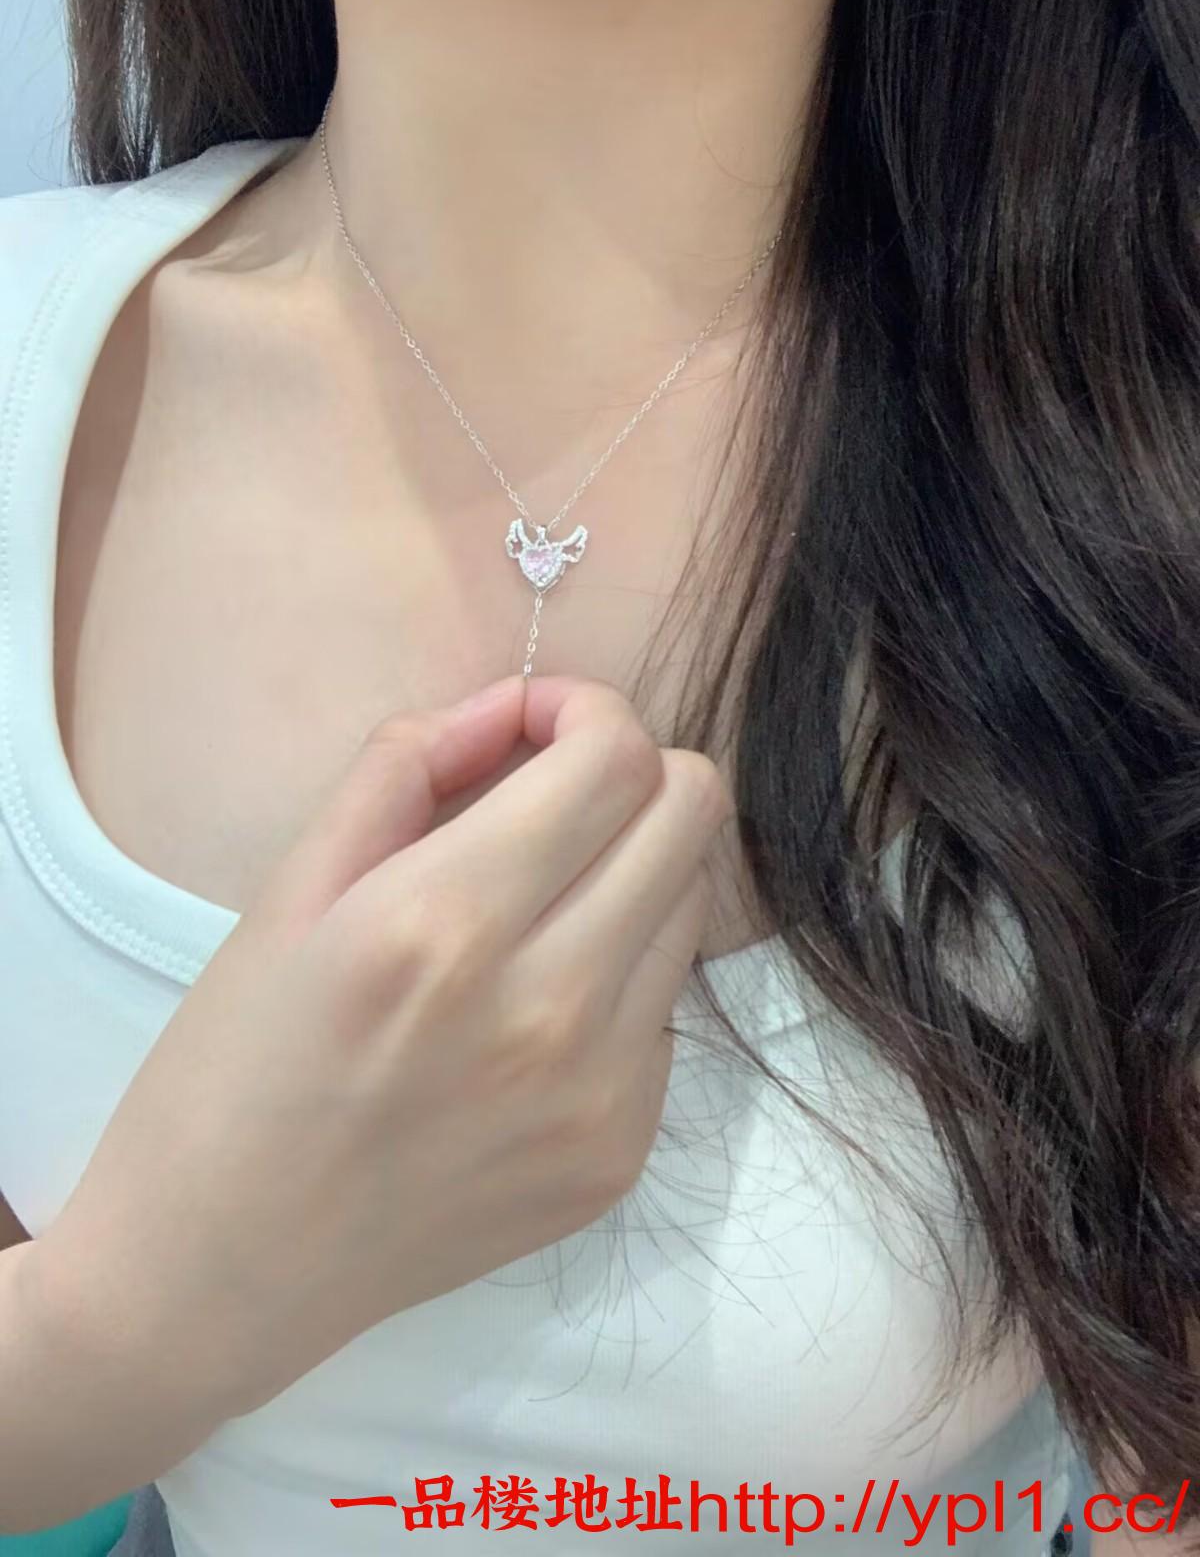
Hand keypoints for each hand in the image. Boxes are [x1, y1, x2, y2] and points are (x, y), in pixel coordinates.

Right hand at [34, 675, 734, 1415]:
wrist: (223, 1272)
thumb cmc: (230, 1070)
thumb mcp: (287, 890)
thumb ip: (404, 767)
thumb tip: (510, 709)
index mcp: (446, 923)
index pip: (615, 759)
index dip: (583, 709)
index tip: (525, 731)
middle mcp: (550, 1008)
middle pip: (692, 813)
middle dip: (628, 773)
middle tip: (547, 799)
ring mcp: (603, 1094)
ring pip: (691, 905)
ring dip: (628, 873)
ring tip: (533, 909)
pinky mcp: (621, 1155)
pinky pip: (667, 1010)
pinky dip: (617, 976)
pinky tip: (528, 1013)